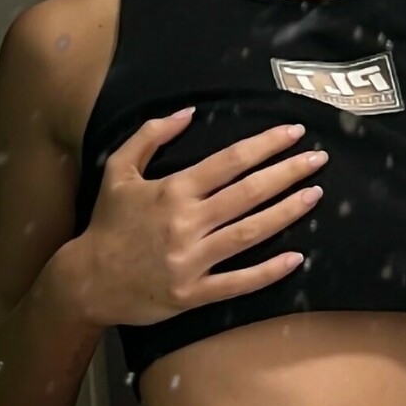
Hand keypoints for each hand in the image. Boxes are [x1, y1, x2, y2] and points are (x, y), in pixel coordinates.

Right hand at [73, 110, 326, 328]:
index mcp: (172, 190)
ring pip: (249, 233)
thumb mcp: (118, 170)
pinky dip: (268, 271)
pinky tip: (296, 257)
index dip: (265, 144)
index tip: (294, 133)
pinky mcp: (193, 293)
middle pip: (248, 193)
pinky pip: (237, 282)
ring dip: (286, 213)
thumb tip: (188, 112)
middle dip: (288, 172)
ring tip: (315, 195)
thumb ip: (151, 136)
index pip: (229, 161)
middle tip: (318, 159)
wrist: (86, 280)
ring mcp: (191, 260)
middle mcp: (185, 223)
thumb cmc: (108, 223)